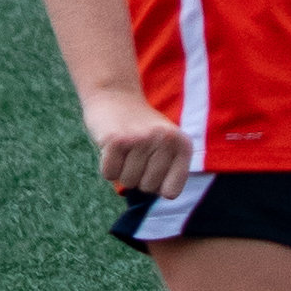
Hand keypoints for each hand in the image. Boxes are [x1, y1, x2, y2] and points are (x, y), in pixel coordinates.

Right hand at [79, 84, 191, 200]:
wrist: (115, 95)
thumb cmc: (142, 130)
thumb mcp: (167, 146)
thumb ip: (171, 172)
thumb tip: (164, 195)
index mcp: (183, 145)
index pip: (172, 192)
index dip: (157, 186)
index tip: (152, 168)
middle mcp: (166, 140)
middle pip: (148, 188)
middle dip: (138, 177)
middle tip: (135, 153)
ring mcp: (142, 139)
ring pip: (128, 182)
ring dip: (122, 170)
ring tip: (125, 148)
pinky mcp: (117, 140)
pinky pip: (109, 174)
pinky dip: (107, 166)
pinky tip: (112, 147)